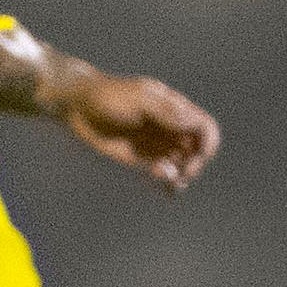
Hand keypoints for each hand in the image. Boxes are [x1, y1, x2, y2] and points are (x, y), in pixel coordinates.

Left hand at [53, 66, 220, 191]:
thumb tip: (192, 122)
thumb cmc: (109, 96)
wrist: (79, 108)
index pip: (205, 128)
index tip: (194, 159)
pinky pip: (164, 176)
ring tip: (169, 183)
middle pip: (198, 151)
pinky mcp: (142, 161)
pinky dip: (169, 185)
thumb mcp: (139, 99)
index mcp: (175, 109)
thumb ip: (166, 111)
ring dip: (182, 178)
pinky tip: (166, 190)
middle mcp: (171, 129)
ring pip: (183, 166)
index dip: (206, 145)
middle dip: (194, 166)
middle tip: (181, 175)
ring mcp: (158, 146)